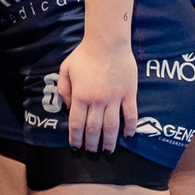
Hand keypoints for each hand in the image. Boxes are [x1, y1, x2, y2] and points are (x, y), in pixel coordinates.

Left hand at [57, 37, 137, 153]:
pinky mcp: (129, 94)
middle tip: (91, 151)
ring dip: (110, 141)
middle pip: (94, 129)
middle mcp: (98, 101)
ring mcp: (115, 99)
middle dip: (92, 143)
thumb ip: (64, 90)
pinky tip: (128, 135)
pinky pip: (131, 115)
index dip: (75, 138)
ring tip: (108, 150)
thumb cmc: (84, 55)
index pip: (77, 124)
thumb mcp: (65, 70)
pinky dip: (130, 127)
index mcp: (81, 96)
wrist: (107, 43)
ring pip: (113, 126)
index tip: (75, 147)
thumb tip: (68, 107)